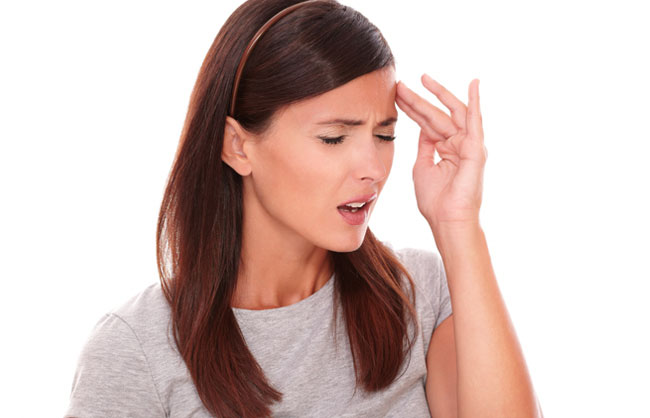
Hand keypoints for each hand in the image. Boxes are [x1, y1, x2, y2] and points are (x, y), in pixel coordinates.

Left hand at [395, 75, 486, 226]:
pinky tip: (473, 84)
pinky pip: (476, 121)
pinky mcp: (475, 149)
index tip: (395, 94)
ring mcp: (468, 145)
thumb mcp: (422, 167)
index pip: (426, 122)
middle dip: (418, 99)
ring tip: (423, 78)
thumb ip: (425, 146)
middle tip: (400, 84)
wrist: (447, 221)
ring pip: (451, 113)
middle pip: (436, 115)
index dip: (411, 108)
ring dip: (437, 95)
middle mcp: (458, 143)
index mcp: (445, 148)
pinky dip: (475, 102)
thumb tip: (423, 128)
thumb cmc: (435, 201)